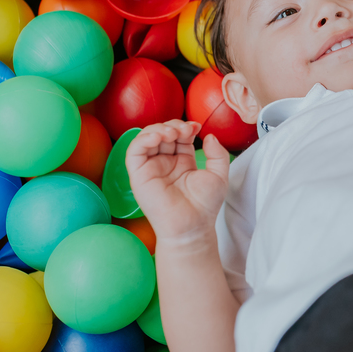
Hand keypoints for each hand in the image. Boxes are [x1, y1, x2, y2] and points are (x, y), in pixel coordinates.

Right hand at [126, 121, 230, 245]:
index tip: (197, 127)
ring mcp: (150, 168)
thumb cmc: (204, 206)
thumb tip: (209, 136)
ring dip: (158, 128)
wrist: (192, 226)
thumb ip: (217, 154)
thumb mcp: (219, 175)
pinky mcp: (138, 175)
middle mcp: (164, 163)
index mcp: (181, 162)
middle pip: (162, 133)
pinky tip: (158, 137)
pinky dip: (143, 138)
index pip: (178, 135)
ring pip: (146, 138)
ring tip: (173, 133)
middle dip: (174, 125)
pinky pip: (134, 151)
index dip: (185, 127)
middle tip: (186, 130)